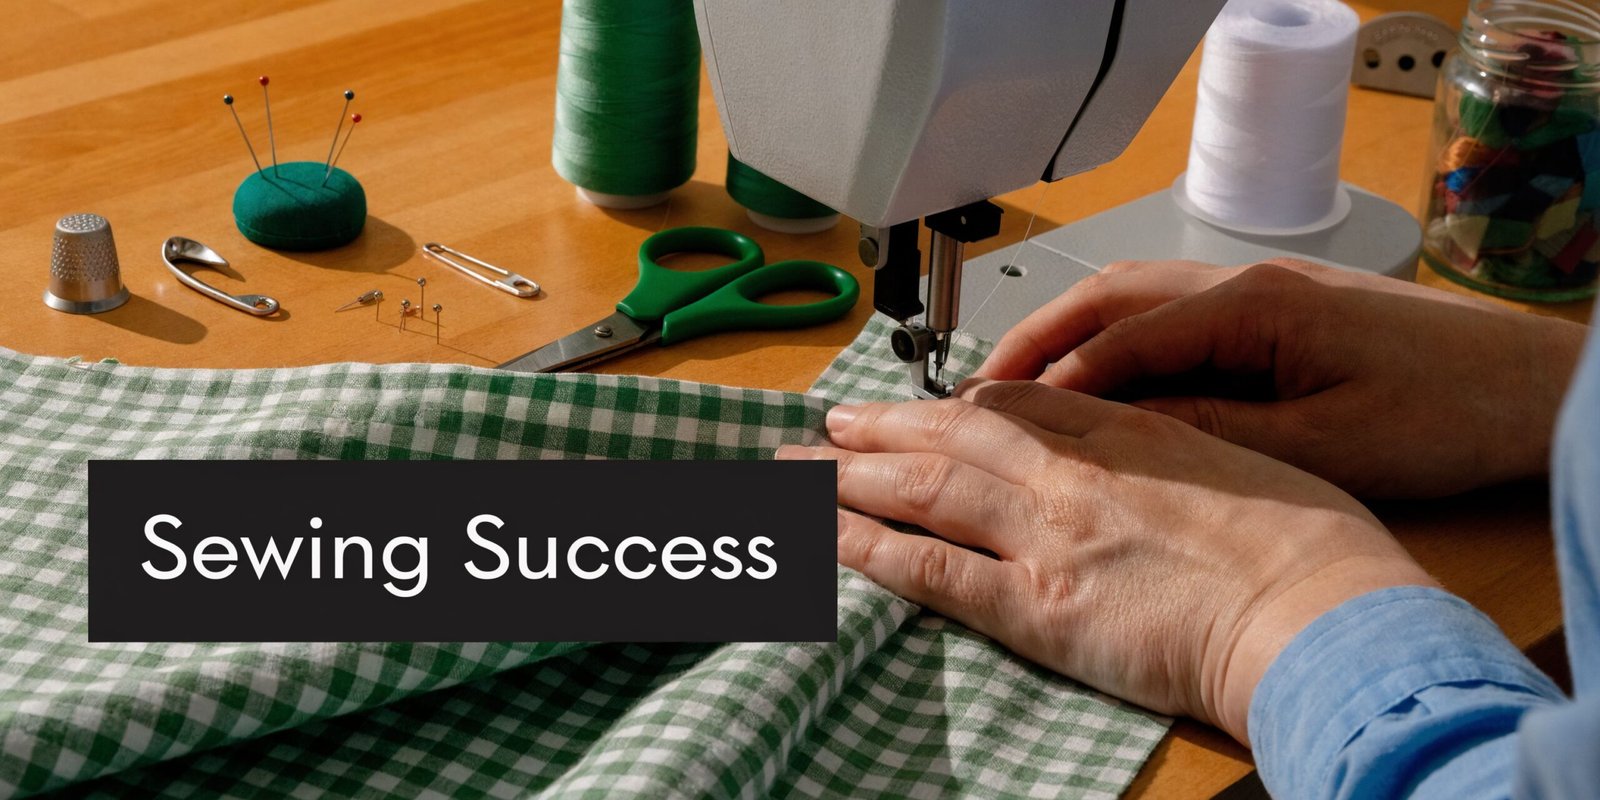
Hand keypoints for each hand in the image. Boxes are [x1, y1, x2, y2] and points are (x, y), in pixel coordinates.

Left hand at [777, 381, 1433, 742]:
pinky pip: (932, 570)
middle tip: (832, 422)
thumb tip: (1153, 453)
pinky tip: (826, 537)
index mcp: (1132, 435)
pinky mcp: (1036, 606)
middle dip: (885, 425)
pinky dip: (870, 549)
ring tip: (798, 469)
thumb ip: (1184, 454)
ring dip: (852, 475)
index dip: (960, 403)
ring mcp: (1048, 535)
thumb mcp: (1256, 469)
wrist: (1324, 614)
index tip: (926, 404)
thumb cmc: (1319, 554)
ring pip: (926, 488)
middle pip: (955, 433)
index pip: (1022, 405)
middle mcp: (1075, 474)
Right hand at [976, 259, 1588, 497]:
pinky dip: (1116, 344)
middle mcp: (1245, 284)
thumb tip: (1119, 433)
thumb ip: (1212, 434)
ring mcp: (1260, 291)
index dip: (1051, 379)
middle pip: (1110, 296)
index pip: (1120, 337)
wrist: (1528, 387)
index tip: (992, 416)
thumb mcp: (1320, 445)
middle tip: (975, 388)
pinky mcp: (1275, 311)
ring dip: (1070, 335)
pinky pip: (1170, 318)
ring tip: (1016, 383)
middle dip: (1037, 338)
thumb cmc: (1443, 416)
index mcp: (1253, 307)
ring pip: (1134, 299)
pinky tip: (1096, 383)